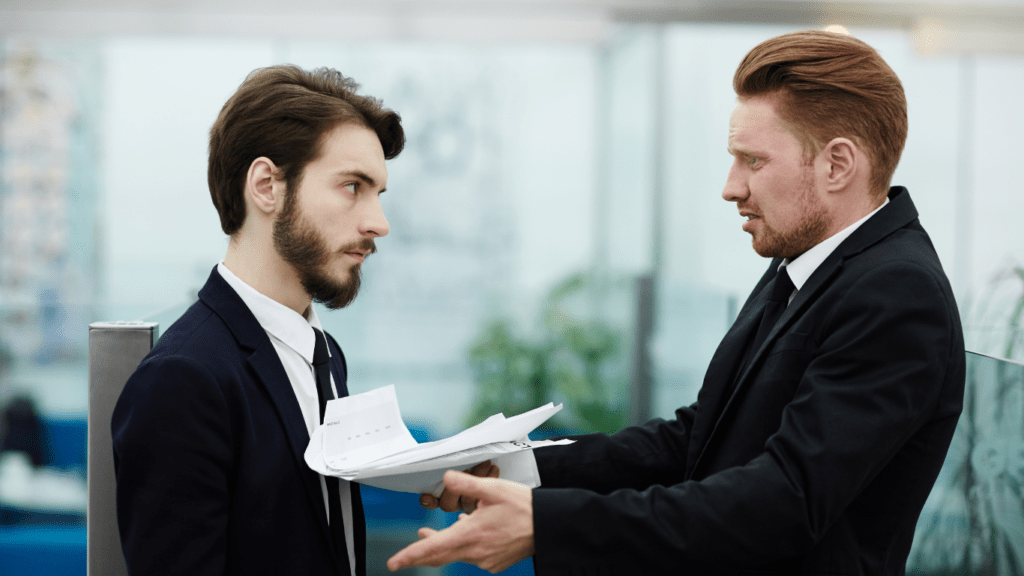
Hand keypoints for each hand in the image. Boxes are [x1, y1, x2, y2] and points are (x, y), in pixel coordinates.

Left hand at [389, 470, 533, 572]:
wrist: (549, 525)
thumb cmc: (523, 506)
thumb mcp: (492, 489)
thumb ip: (466, 484)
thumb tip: (445, 478)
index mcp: (470, 535)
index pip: (432, 549)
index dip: (410, 555)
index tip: (393, 562)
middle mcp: (475, 552)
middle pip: (440, 556)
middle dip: (420, 554)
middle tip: (404, 556)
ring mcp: (486, 560)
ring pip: (456, 555)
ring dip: (443, 545)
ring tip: (430, 534)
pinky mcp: (495, 563)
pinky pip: (472, 556)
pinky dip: (463, 546)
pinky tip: (466, 531)